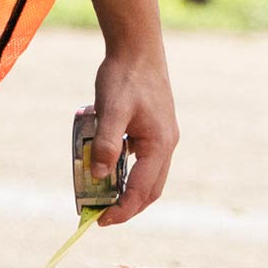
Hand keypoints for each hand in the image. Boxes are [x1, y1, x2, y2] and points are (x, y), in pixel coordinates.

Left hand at [87, 45, 178, 227]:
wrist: (137, 46)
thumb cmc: (124, 76)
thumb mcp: (111, 110)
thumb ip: (107, 144)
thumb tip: (100, 176)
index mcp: (160, 144)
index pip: (142, 190)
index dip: (122, 210)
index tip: (100, 220)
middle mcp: (166, 143)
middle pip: (151, 189)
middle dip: (129, 207)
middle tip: (102, 216)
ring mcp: (163, 135)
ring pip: (150, 175)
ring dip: (130, 190)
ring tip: (105, 197)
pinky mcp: (155, 126)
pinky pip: (146, 159)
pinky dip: (131, 172)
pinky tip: (112, 166)